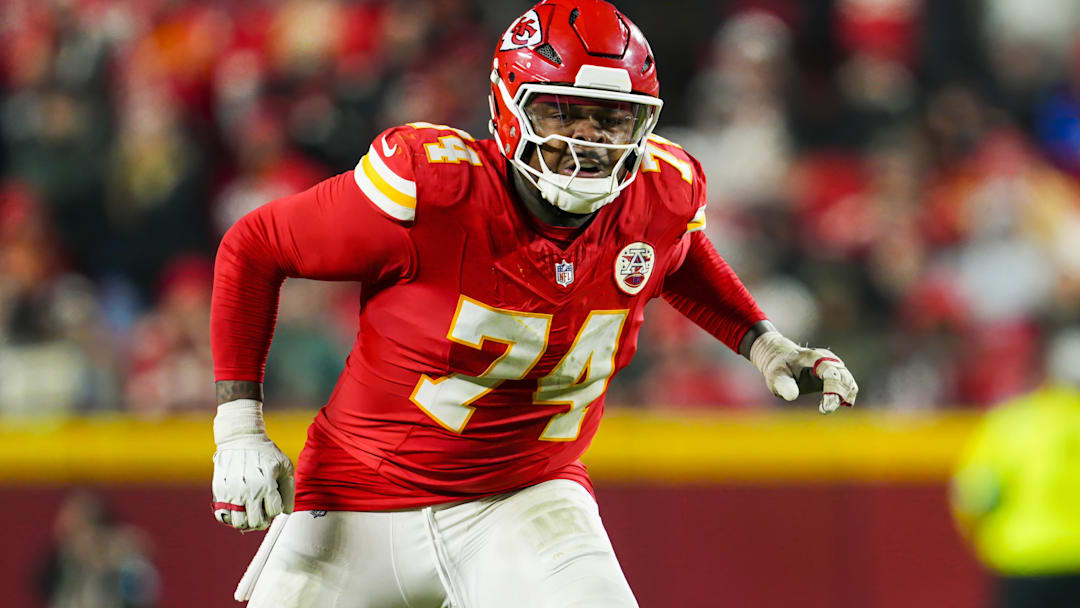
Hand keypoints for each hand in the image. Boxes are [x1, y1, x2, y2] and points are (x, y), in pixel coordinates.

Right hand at [212, 399, 294, 530]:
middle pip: (256, 522)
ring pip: (239, 523)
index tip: (273, 500)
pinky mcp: (219, 491)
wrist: (241, 438)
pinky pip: (223, 516)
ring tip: (250, 511)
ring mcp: (232, 492)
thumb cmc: (266, 453)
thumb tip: (286, 512)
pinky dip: (230, 518)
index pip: (274, 511)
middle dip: (263, 519)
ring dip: (247, 521)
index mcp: (267, 484)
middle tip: (262, 511)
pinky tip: (237, 509)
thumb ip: (289, 490)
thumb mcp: (285, 466)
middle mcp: (249, 490)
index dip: (276, 508)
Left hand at [749, 331, 857, 413]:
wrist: (781, 359)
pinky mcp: (836, 374)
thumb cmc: (779, 368)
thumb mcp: (776, 376)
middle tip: (824, 410)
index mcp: (813, 357)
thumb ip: (784, 385)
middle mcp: (827, 359)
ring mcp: (834, 365)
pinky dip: (846, 397)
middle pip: (843, 377)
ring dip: (844, 397)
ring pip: (848, 382)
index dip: (832, 388)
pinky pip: (848, 386)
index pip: (830, 370)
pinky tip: (832, 405)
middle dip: (838, 396)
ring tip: (825, 408)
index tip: (825, 407)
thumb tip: (792, 397)